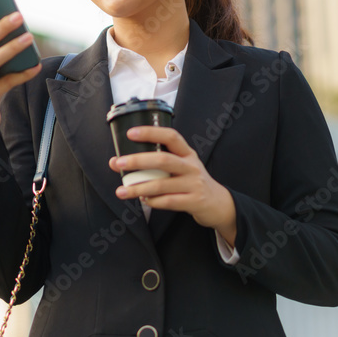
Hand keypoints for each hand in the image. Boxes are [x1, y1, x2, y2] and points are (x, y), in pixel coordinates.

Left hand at [108, 125, 236, 244]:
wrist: (218, 203)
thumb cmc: (192, 181)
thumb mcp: (182, 165)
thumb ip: (158, 162)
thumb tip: (120, 161)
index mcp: (187, 153)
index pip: (170, 136)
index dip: (150, 133)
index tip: (130, 133)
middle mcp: (191, 166)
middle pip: (163, 160)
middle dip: (138, 161)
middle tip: (119, 163)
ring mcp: (194, 184)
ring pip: (162, 184)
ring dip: (139, 188)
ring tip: (122, 190)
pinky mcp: (194, 201)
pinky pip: (169, 201)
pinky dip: (153, 201)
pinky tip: (144, 200)